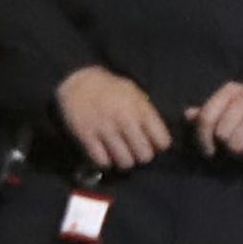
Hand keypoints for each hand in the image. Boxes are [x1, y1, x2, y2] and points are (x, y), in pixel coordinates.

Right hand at [55, 66, 173, 170]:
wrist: (79, 81)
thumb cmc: (112, 90)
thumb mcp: (136, 95)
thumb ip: (148, 116)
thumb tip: (160, 141)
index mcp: (141, 110)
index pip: (162, 141)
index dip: (159, 146)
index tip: (153, 145)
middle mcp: (125, 120)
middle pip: (145, 155)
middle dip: (142, 156)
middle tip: (136, 151)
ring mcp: (105, 128)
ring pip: (125, 162)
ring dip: (124, 161)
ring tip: (121, 154)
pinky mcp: (87, 135)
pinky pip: (102, 160)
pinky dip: (105, 160)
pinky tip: (105, 153)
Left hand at [187, 82, 242, 158]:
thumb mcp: (236, 103)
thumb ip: (212, 110)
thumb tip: (188, 115)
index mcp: (231, 91)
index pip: (206, 118)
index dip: (202, 138)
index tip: (208, 150)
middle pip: (221, 135)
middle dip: (227, 145)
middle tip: (239, 143)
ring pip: (236, 144)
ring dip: (241, 151)